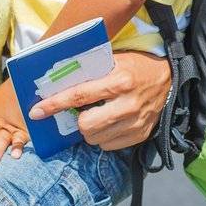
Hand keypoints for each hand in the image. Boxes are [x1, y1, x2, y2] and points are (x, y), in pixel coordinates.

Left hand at [28, 51, 169, 150]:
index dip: (54, 105)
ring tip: (96, 116)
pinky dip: (103, 137)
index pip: (79, 96)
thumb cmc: (135, 66)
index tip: (36, 112)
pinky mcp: (141, 135)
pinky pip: (109, 146)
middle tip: (80, 112)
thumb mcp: (113, 60)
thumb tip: (56, 79)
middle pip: (86, 125)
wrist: (169, 79)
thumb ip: (89, 70)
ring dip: (89, 130)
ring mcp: (135, 122)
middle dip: (77, 121)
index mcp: (118, 81)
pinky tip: (109, 123)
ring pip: (96, 139)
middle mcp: (127, 104)